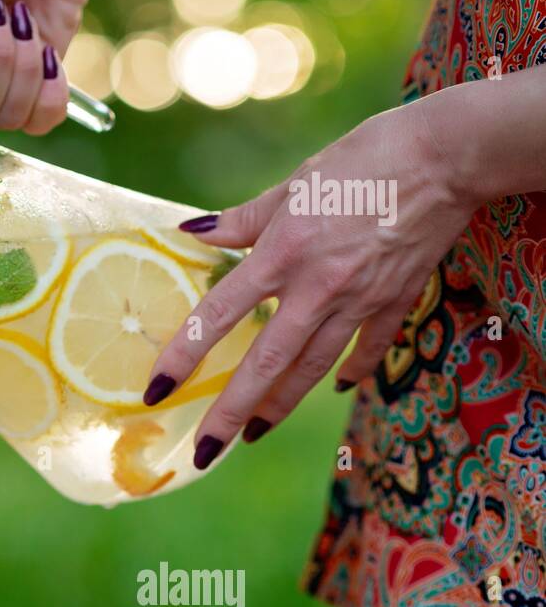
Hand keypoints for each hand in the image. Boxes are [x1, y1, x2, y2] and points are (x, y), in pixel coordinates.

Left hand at [142, 97, 478, 466]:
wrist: (449, 156)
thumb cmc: (365, 157)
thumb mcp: (294, 182)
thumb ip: (243, 219)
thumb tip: (192, 230)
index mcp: (282, 253)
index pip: (218, 314)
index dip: (184, 355)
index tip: (158, 389)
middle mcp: (317, 286)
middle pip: (265, 362)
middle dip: (231, 411)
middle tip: (205, 451)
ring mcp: (359, 300)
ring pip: (312, 367)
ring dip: (280, 405)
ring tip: (253, 434)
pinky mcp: (397, 300)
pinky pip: (368, 347)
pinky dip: (351, 370)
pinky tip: (337, 388)